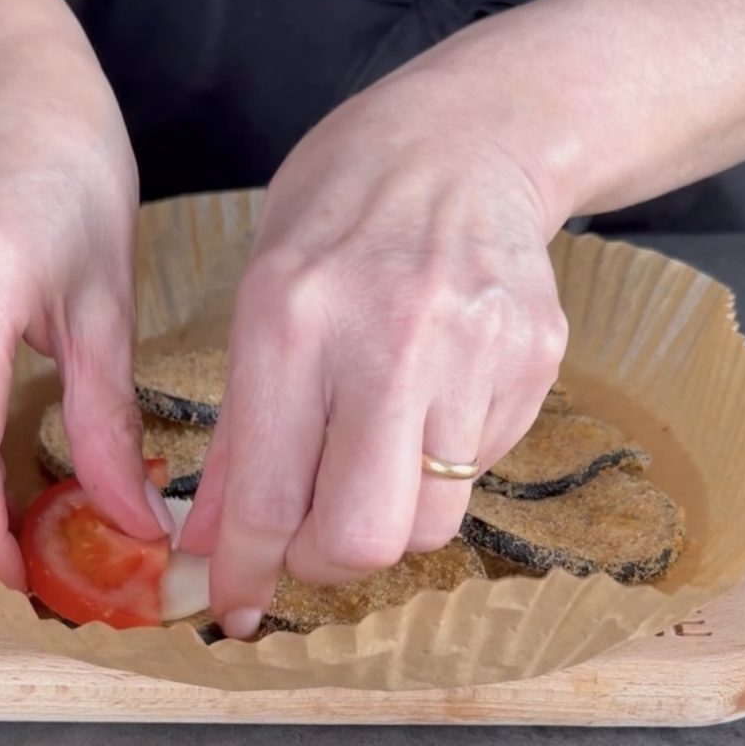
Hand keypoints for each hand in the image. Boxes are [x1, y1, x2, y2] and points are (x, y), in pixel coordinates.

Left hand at [180, 62, 570, 636]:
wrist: (462, 142)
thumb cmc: (339, 209)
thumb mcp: (259, 294)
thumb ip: (238, 428)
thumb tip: (210, 539)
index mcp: (292, 317)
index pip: (265, 493)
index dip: (241, 571)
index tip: (235, 604)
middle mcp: (388, 338)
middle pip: (364, 538)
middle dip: (325, 565)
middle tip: (308, 541)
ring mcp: (474, 349)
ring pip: (433, 521)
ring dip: (388, 517)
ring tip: (371, 456)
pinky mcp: (534, 358)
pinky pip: (480, 467)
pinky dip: (439, 465)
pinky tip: (427, 400)